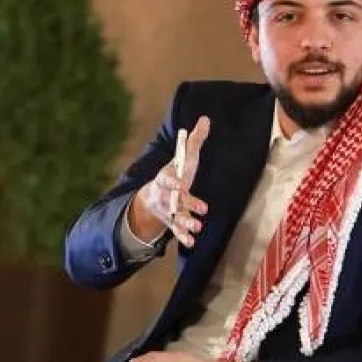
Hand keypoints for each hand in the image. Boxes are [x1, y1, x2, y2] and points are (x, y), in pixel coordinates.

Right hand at [129, 116, 210, 247]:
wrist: (155, 196)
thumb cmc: (176, 172)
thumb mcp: (184, 157)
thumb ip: (194, 140)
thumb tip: (205, 119)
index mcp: (166, 177)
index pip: (166, 178)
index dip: (172, 181)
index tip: (179, 182)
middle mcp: (165, 195)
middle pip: (173, 200)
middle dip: (186, 204)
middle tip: (202, 209)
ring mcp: (168, 209)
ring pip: (175, 217)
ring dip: (186, 222)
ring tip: (198, 226)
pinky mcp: (172, 222)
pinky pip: (176, 230)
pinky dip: (183, 236)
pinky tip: (191, 243)